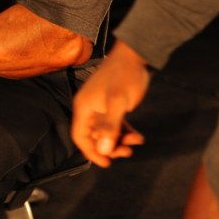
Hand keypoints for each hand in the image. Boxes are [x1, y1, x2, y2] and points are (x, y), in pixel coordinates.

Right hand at [71, 40, 149, 167]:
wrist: (135, 55)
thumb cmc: (124, 76)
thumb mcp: (118, 102)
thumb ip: (110, 126)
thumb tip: (103, 149)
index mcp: (84, 107)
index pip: (80, 136)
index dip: (91, 152)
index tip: (107, 163)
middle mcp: (89, 109)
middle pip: (94, 137)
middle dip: (109, 147)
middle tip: (127, 152)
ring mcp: (100, 107)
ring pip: (106, 132)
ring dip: (119, 140)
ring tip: (135, 142)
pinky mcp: (111, 105)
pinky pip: (115, 124)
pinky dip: (125, 132)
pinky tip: (138, 136)